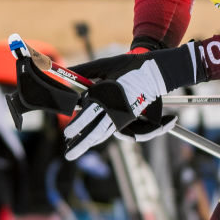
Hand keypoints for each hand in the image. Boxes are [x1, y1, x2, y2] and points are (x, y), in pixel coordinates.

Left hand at [63, 42, 203, 159]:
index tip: (67, 134)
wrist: (153, 72)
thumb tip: (66, 72)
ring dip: (90, 142)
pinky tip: (94, 140)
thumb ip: (84, 70)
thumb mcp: (104, 65)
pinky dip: (101, 136)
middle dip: (81, 144)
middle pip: (95, 131)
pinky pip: (112, 130)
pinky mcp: (128, 117)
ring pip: (104, 133)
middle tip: (69, 154)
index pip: (88, 116)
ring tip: (77, 150)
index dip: (76, 126)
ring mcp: (122, 115)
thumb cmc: (128, 65)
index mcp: (107, 98)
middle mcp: (115, 110)